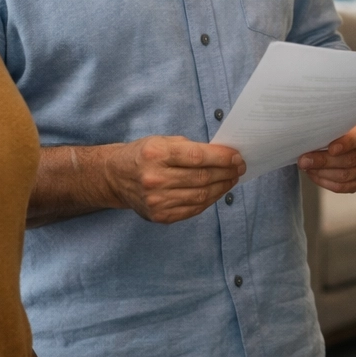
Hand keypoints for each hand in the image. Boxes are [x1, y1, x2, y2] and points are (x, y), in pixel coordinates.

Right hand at [106, 136, 243, 223]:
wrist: (115, 177)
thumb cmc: (144, 155)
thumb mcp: (162, 141)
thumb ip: (190, 148)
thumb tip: (223, 156)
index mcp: (156, 154)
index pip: (198, 157)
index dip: (222, 158)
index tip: (237, 157)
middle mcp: (155, 178)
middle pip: (202, 178)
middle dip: (226, 172)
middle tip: (239, 168)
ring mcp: (157, 200)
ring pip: (201, 196)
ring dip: (222, 187)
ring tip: (232, 179)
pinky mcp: (160, 215)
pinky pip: (193, 209)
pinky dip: (209, 200)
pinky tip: (217, 192)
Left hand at [299, 117, 355, 192]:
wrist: (350, 134)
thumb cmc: (341, 124)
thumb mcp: (339, 118)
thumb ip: (331, 125)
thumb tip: (310, 135)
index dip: (346, 143)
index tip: (331, 149)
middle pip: (350, 159)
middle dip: (323, 161)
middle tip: (304, 160)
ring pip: (346, 175)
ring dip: (322, 173)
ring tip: (307, 167)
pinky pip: (345, 187)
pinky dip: (326, 182)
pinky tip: (314, 175)